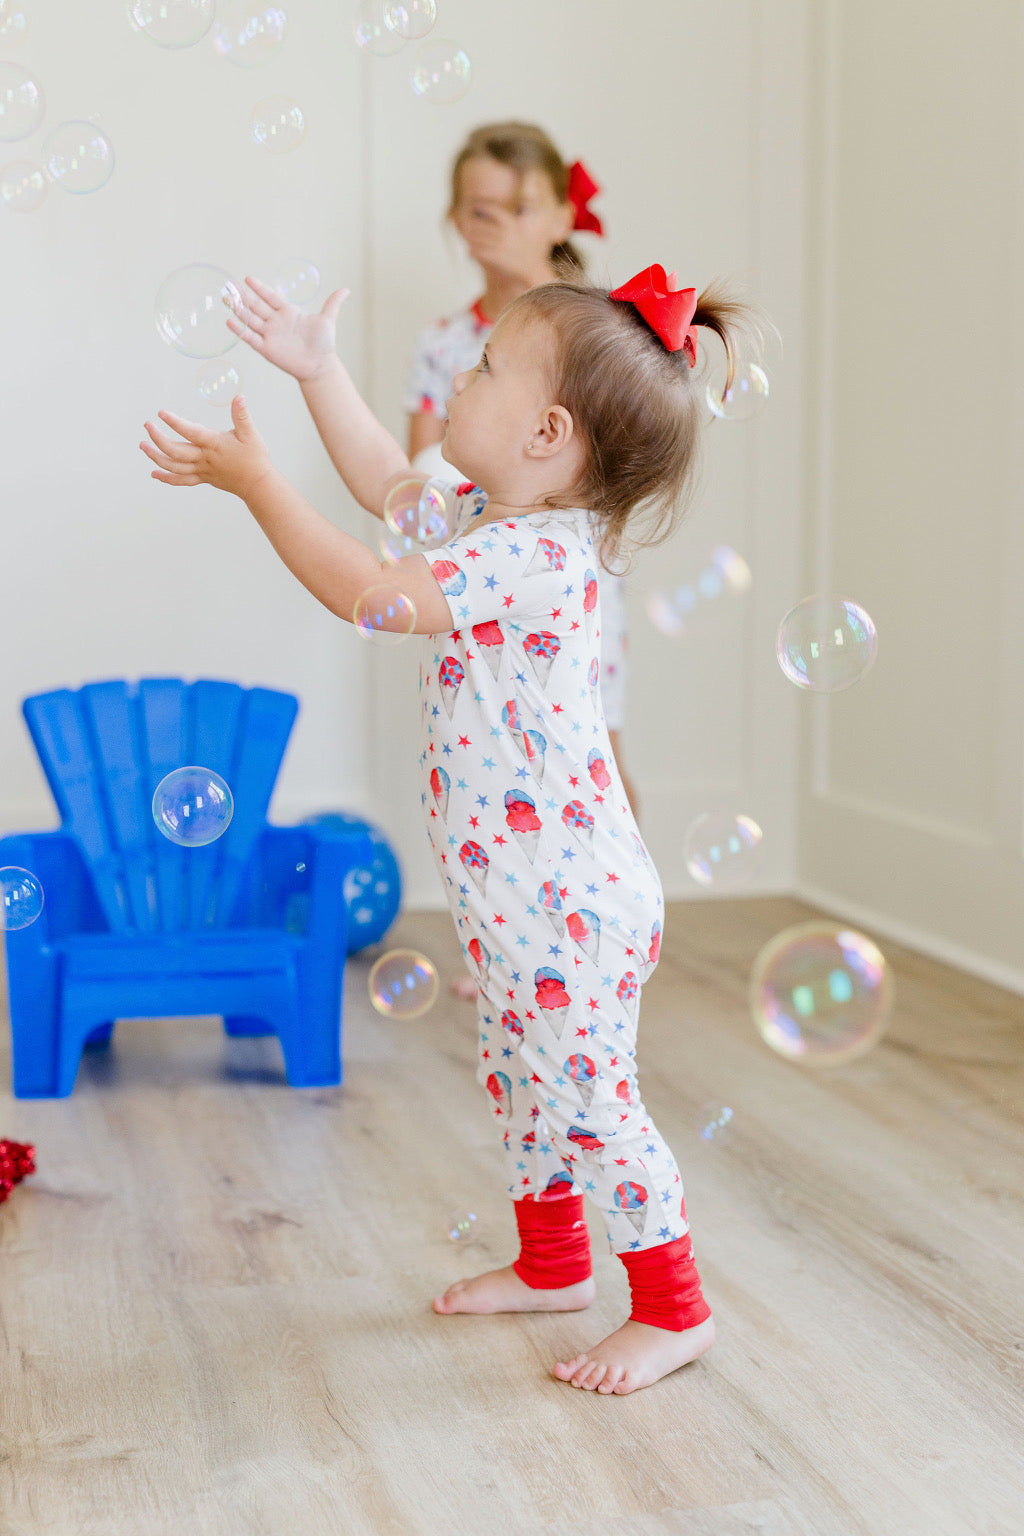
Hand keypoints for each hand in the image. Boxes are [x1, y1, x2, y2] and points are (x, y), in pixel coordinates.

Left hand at [140, 395, 272, 498]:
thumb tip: (239, 397)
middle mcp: (204, 458)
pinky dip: (167, 478)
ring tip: (143, 446)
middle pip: (175, 451)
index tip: (161, 413)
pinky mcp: (203, 478)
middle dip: (158, 439)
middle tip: (147, 425)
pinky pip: (182, 480)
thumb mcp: (251, 434)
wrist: (257, 485)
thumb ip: (242, 415)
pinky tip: (154, 473)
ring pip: (174, 466)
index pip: (191, 432)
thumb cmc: (255, 458)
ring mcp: (202, 470)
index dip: (175, 423)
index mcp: (214, 444)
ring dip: (156, 457)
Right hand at [228, 274, 349, 381]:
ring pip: (251, 320)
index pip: (270, 296)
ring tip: (227, 300)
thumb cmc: (324, 343)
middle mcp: (276, 321)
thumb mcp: (328, 320)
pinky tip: (230, 322)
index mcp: (288, 312)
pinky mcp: (267, 349)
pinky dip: (241, 330)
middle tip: (230, 286)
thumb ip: (333, 304)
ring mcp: (270, 334)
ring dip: (239, 311)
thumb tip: (346, 289)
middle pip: (256, 306)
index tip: (248, 278)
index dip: (259, 288)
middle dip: (243, 297)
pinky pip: (251, 338)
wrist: (320, 365)